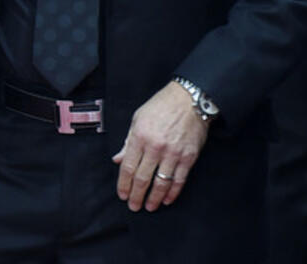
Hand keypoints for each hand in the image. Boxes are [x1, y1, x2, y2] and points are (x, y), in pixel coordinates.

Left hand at [112, 81, 208, 212]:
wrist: (189, 99)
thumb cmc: (161, 106)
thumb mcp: (138, 118)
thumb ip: (127, 141)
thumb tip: (118, 160)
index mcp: (139, 136)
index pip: (128, 167)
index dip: (124, 184)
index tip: (122, 194)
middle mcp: (155, 147)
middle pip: (142, 178)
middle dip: (136, 195)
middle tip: (133, 206)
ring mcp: (173, 153)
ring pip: (161, 183)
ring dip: (154, 199)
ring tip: (149, 207)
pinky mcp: (188, 157)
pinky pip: (179, 180)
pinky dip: (172, 192)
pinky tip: (167, 200)